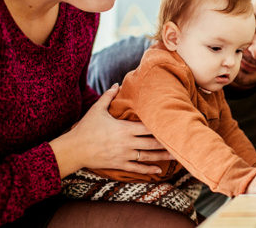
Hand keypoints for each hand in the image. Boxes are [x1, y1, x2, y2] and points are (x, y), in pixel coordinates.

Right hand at [50, 84, 173, 177]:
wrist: (73, 150)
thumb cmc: (85, 128)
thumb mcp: (96, 110)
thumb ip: (108, 96)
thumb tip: (116, 84)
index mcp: (124, 128)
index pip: (148, 127)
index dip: (162, 126)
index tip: (175, 124)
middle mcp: (127, 142)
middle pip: (152, 142)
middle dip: (168, 142)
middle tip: (182, 141)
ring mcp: (124, 155)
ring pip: (148, 156)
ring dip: (163, 156)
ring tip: (177, 156)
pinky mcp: (119, 165)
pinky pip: (137, 168)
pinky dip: (149, 170)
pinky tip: (159, 170)